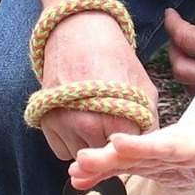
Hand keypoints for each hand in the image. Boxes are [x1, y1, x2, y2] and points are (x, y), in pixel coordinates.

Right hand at [33, 9, 161, 161]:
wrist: (79, 34)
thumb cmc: (115, 60)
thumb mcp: (144, 89)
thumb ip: (148, 123)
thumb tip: (147, 150)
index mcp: (118, 119)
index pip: (128, 155)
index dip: (132, 148)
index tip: (132, 138)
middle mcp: (87, 126)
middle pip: (105, 160)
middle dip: (111, 148)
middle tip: (112, 125)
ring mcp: (64, 125)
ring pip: (82, 158)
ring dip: (89, 146)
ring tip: (94, 118)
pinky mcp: (46, 124)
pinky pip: (62, 152)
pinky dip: (71, 142)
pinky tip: (78, 120)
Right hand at [67, 120, 194, 194]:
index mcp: (190, 146)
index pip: (167, 146)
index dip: (144, 145)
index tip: (121, 143)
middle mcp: (164, 146)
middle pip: (137, 150)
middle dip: (112, 154)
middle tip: (86, 158)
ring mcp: (148, 152)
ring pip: (120, 157)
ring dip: (98, 163)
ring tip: (75, 171)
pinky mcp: (138, 160)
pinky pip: (115, 166)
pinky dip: (98, 172)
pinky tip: (77, 180)